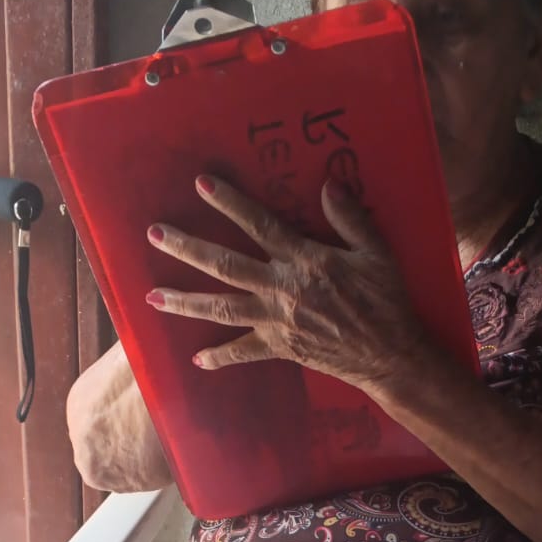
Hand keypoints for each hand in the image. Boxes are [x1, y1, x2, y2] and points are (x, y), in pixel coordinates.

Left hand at [145, 174, 428, 390]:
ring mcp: (276, 320)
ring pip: (222, 307)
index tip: (201, 184)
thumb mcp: (377, 252)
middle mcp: (282, 289)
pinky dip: (220, 357)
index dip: (230, 203)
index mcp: (305, 260)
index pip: (260, 225)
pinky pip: (244, 352)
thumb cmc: (386, 301)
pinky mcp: (280, 347)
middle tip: (155, 234)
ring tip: (152, 296)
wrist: (389, 355)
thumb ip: (350, 218)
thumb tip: (328, 185)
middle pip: (225, 265)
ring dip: (185, 301)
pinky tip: (196, 358)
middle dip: (187, 249)